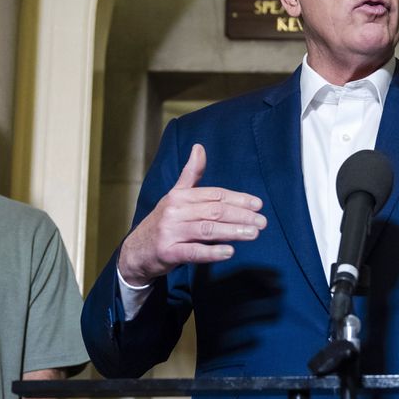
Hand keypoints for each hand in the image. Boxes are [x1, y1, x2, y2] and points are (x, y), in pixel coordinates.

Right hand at [118, 144, 265, 285]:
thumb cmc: (163, 222)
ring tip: (253, 234)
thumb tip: (199, 147)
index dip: (238, 199)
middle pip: (214, 211)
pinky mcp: (167, 251)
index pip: (214, 195)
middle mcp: (175, 211)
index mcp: (179, 196)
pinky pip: (193, 252)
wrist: (136, 251)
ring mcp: (170, 231)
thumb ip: (190, 174)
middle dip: (241, 215)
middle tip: (262, 222)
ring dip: (233, 232)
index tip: (258, 204)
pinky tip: (229, 251)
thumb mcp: (175, 196)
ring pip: (207, 230)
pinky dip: (212, 252)